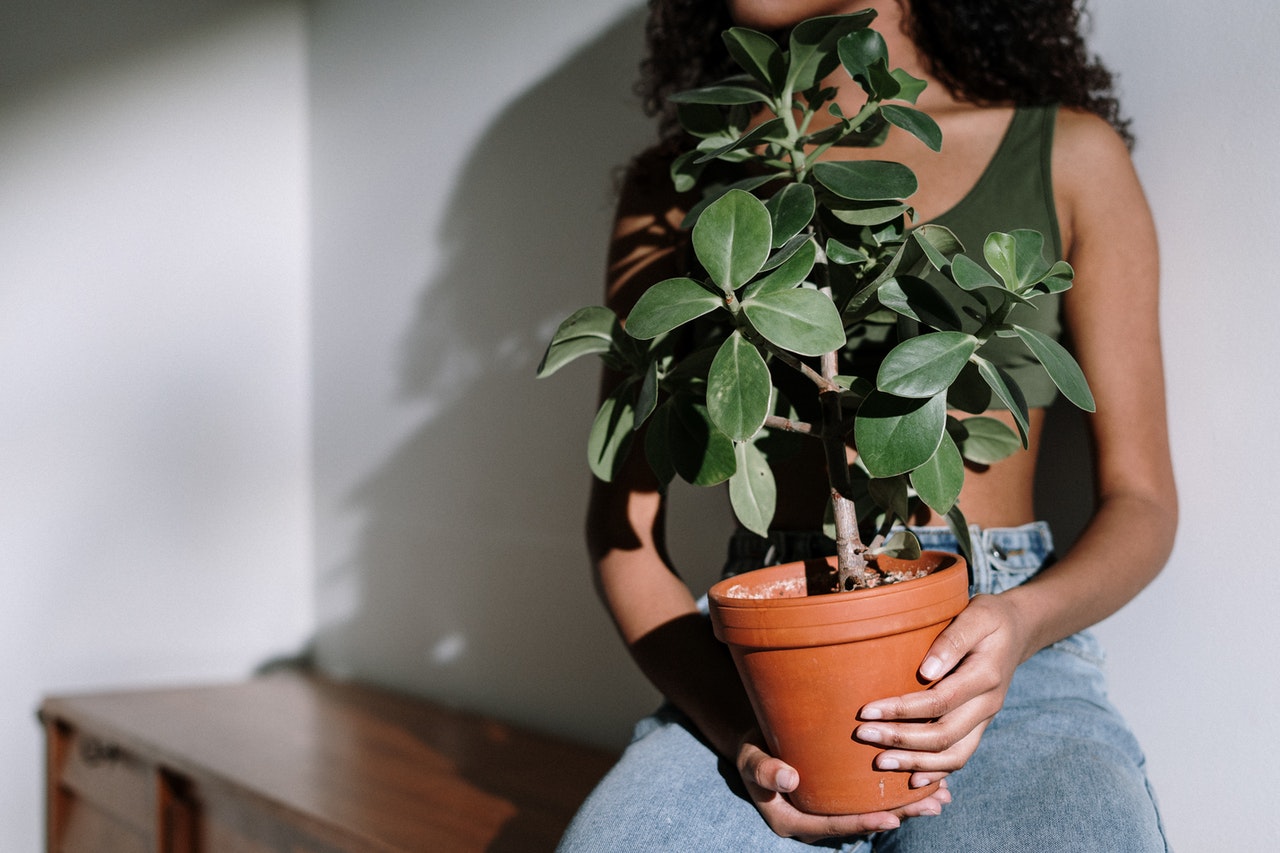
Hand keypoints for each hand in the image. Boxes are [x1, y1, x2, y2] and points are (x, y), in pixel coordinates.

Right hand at [736, 730, 949, 842]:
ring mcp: (833, 807)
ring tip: (942, 796)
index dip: (864, 822)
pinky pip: (871, 794)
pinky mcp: (843, 792)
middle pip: (863, 820)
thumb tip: (789, 778)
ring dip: (908, 803)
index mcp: (795, 821)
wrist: (756, 743)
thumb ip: (764, 770)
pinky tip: (927, 778)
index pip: (834, 825)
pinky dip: (898, 786)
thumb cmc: (750, 750)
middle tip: (933, 805)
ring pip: (873, 808)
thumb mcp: (749, 759)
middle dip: (901, 813)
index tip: (892, 817)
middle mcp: (818, 820)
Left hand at [853, 593, 1030, 785]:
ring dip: (915, 763)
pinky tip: (912, 779)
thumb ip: (952, 640)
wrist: (1018, 630)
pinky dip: (937, 771)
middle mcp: (988, 704)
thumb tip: (926, 672)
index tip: (867, 711)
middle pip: (944, 735)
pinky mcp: (978, 725)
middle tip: (863, 736)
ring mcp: (985, 719)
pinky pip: (960, 756)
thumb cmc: (989, 617)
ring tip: (880, 763)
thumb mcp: (977, 615)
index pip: (939, 701)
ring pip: (954, 755)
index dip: (902, 710)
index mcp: (985, 676)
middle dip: (901, 740)